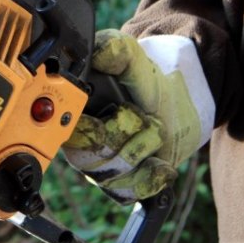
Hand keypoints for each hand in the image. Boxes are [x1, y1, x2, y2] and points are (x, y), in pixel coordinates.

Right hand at [62, 31, 212, 202]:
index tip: (120, 114)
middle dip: (124, 137)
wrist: (173, 104)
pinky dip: (149, 179)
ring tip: (153, 130)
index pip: (69, 134)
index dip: (94, 129)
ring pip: (110, 176)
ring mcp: (98, 165)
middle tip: (142, 117)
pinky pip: (127, 193)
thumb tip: (98, 52)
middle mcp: (79, 142)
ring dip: (141, 151)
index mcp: (73, 113)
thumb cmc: (144, 82)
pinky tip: (160, 163)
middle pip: (89, 160)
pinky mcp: (119, 183)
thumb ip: (115, 49)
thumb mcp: (132, 59)